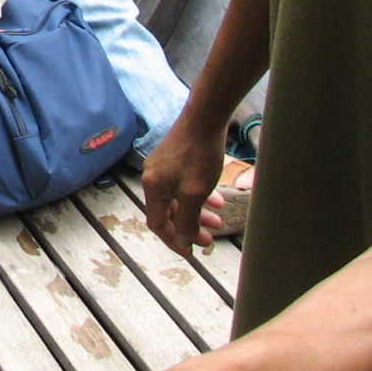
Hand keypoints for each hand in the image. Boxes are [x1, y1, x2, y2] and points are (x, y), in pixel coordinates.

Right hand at [139, 119, 227, 256]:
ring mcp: (163, 167)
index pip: (158, 224)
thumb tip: (183, 241)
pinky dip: (198, 196)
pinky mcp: (173, 158)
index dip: (174, 241)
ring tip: (218, 220)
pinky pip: (183, 185)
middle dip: (190, 228)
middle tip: (209, 239)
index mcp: (153, 188)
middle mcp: (153, 178)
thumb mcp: (195, 193)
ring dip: (197, 212)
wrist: (204, 117)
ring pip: (179, 199)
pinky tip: (216, 198)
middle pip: (170, 212)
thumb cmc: (199, 155)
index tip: (191, 252)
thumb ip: (188, 220)